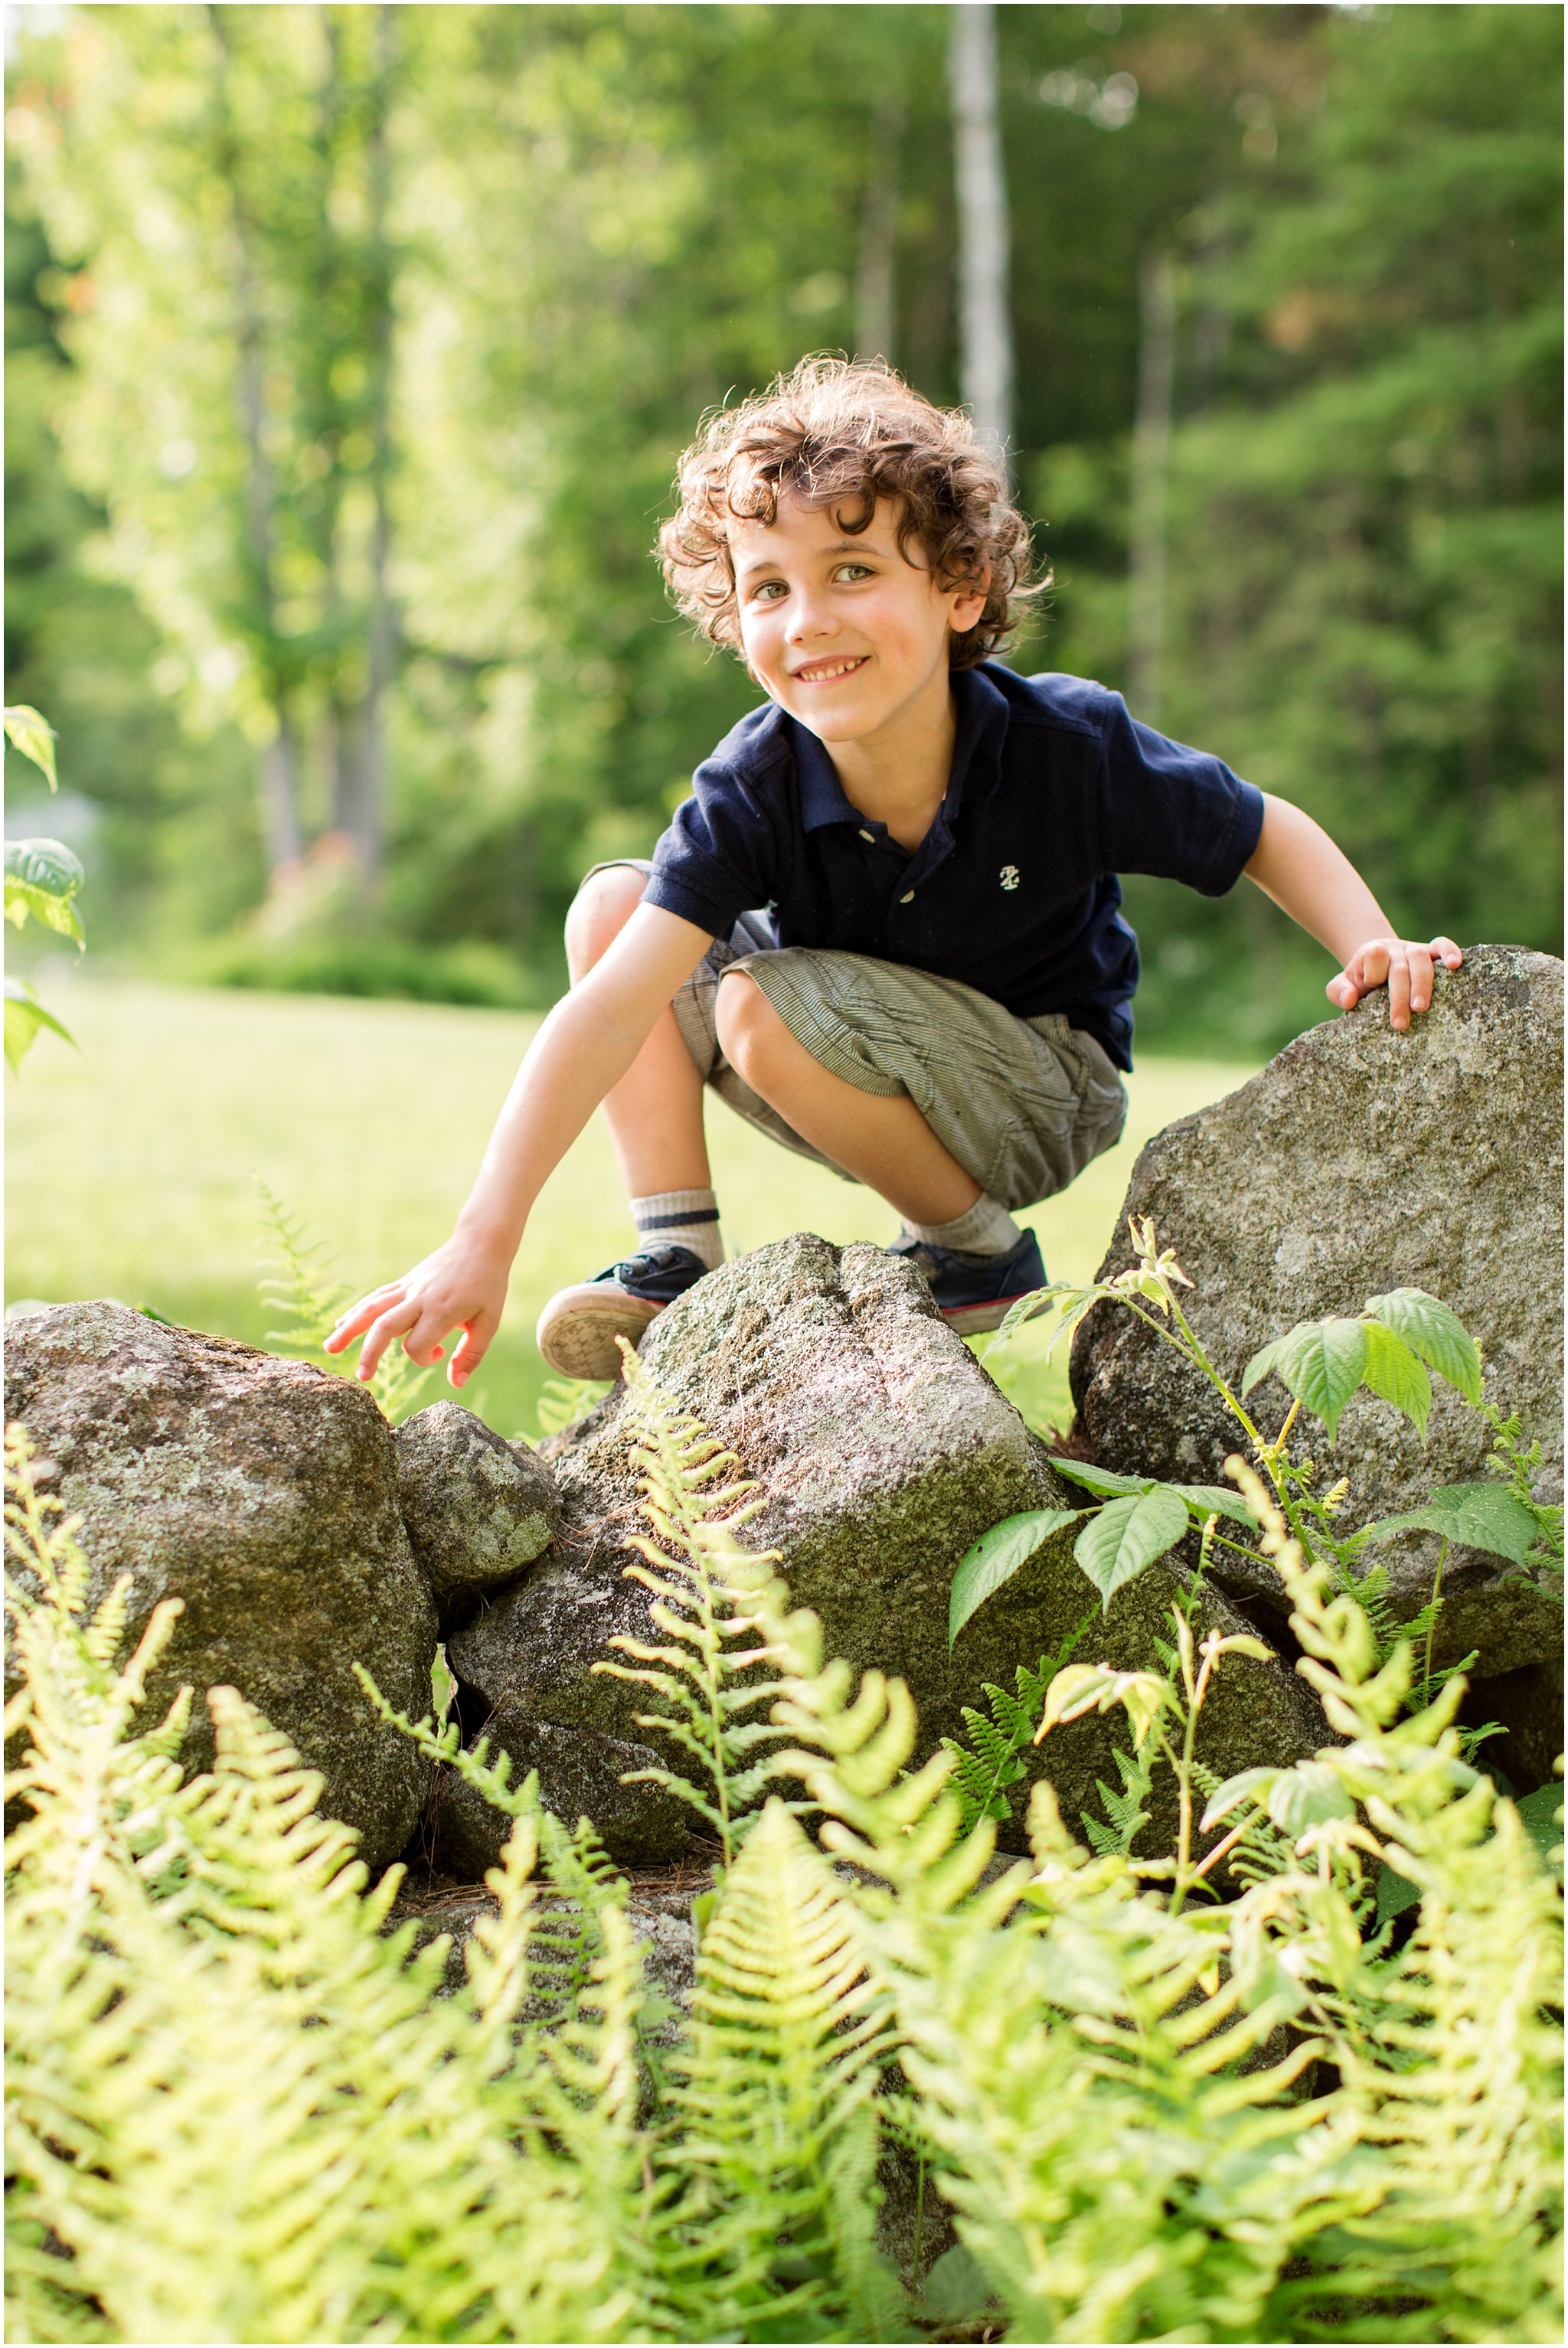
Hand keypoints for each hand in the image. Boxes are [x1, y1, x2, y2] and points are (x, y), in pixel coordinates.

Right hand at [323, 1234, 510, 1388]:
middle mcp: (420, 1298)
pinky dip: (358, 1310)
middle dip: (370, 1353)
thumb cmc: (488, 1285)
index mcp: (441, 1310)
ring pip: (372, 1308)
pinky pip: (376, 1297)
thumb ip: (471, 1354)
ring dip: (349, 1328)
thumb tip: (456, 1384)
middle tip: (362, 1377)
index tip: (440, 1353)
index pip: (417, 1344)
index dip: (423, 1357)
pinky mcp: (405, 1282)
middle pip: (385, 1326)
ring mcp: (409, 1287)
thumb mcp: (489, 1322)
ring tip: (329, 1348)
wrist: (480, 1243)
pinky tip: (342, 1323)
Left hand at [1326, 936, 1462, 1030]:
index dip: (1374, 971)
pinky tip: (1456, 964)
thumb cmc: (1361, 981)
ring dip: (1422, 984)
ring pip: (1421, 958)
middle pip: (1399, 967)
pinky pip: (1442, 945)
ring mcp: (1414, 950)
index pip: (1374, 955)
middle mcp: (1394, 950)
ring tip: (1421, 1008)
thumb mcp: (1343, 985)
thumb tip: (1349, 999)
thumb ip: (1338, 991)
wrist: (1377, 966)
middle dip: (1399, 996)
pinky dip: (1450, 951)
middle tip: (1399, 1023)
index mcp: (1371, 954)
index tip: (1371, 987)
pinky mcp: (1431, 953)